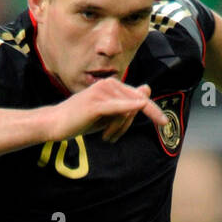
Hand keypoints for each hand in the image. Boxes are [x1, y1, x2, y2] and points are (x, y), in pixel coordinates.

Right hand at [45, 79, 166, 143]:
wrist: (56, 123)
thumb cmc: (81, 120)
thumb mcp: (108, 114)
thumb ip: (127, 103)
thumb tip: (147, 89)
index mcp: (113, 85)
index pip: (139, 100)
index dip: (153, 113)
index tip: (165, 124)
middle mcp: (110, 84)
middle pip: (134, 107)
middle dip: (125, 127)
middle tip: (108, 137)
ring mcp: (102, 92)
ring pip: (127, 112)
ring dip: (118, 130)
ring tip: (103, 136)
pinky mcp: (96, 103)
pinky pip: (118, 108)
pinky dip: (129, 108)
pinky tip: (141, 105)